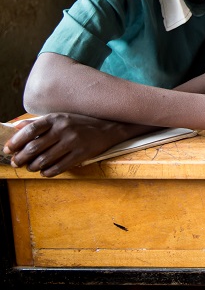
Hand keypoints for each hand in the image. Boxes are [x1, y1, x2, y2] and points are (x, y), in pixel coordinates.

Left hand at [3, 114, 133, 176]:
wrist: (109, 128)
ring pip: (45, 159)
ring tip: (31, 167)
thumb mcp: (61, 117)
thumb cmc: (81, 123)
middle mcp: (64, 129)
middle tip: (16, 163)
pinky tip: (45, 171)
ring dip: (33, 167)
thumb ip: (38, 122)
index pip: (30, 130)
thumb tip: (16, 127)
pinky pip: (59, 167)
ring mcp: (73, 142)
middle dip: (21, 158)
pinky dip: (48, 172)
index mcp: (57, 118)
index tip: (8, 150)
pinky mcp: (81, 154)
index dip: (16, 142)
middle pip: (35, 147)